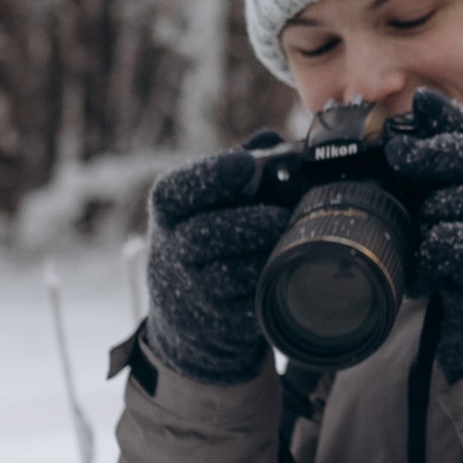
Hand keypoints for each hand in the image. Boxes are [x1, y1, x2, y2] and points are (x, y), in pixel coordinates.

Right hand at [142, 135, 293, 383]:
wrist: (190, 317)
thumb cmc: (210, 242)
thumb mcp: (210, 203)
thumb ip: (241, 168)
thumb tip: (271, 138)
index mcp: (168, 212)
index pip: (175, 191)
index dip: (210, 176)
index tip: (245, 164)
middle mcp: (169, 251)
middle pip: (205, 234)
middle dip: (252, 222)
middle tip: (286, 215)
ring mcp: (189, 292)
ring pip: (229, 273)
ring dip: (266, 255)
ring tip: (294, 241)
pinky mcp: (216, 324)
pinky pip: (248, 304)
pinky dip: (271, 286)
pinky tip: (287, 272)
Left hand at [384, 88, 462, 381]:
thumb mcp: (455, 205)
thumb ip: (438, 168)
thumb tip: (411, 114)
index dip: (451, 114)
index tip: (420, 105)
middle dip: (435, 151)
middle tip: (400, 156)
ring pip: (457, 201)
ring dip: (430, 219)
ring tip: (426, 241)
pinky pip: (452, 242)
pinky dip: (432, 257)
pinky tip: (431, 272)